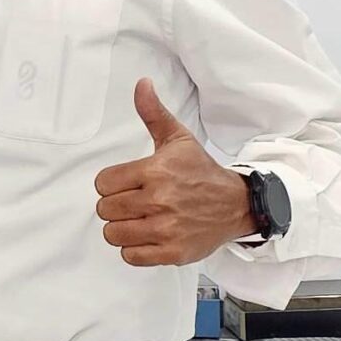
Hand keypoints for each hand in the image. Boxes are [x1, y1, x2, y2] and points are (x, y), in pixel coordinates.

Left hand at [94, 80, 253, 266]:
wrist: (237, 204)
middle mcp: (160, 200)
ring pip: (113, 234)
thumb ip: (153, 114)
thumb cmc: (201, 172)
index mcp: (156, 171)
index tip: (127, 184)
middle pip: (105, 210)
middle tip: (135, 202)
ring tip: (141, 219)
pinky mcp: (172, 252)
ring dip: (122, 228)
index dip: (111, 184)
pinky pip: (131, 256)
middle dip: (116, 206)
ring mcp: (166, 229)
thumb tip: (141, 84)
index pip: (102, 184)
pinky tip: (148, 235)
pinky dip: (135, 249)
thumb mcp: (178, 140)